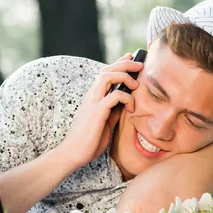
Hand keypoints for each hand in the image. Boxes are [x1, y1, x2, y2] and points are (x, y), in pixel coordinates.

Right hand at [58, 53, 143, 168]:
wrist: (73, 153)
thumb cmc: (87, 141)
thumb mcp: (104, 123)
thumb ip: (112, 112)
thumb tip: (123, 105)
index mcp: (92, 98)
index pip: (105, 74)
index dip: (118, 64)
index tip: (130, 58)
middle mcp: (91, 96)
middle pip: (106, 70)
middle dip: (124, 63)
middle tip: (139, 63)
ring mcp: (93, 102)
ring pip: (107, 76)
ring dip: (125, 75)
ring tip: (136, 83)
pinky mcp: (97, 111)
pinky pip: (114, 96)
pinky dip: (126, 97)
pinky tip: (131, 107)